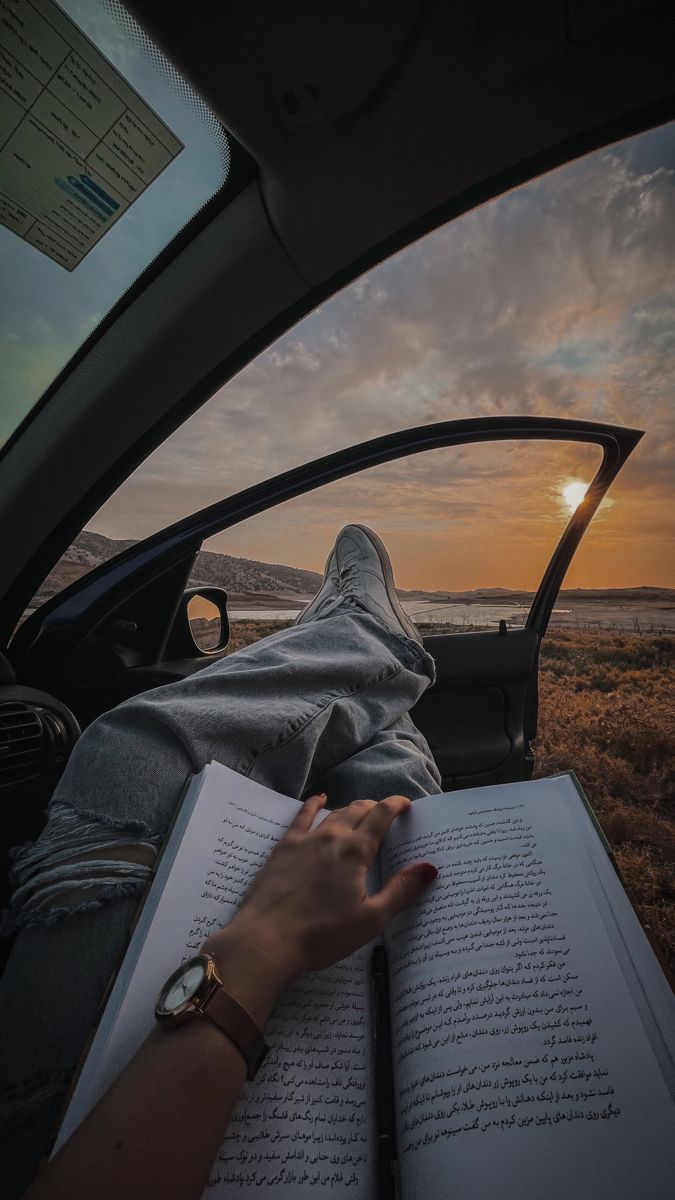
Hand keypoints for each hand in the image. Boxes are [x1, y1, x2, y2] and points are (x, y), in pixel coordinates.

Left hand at [206, 793, 437, 983]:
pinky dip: (313, 804)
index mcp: (355, 852)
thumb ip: (401, 891)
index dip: (395, 806)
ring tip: (360, 810)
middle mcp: (332, 837)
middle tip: (386, 812)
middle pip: (358, 811)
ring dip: (350, 808)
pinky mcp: (283, 848)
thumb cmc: (322, 934)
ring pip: (333, 813)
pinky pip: (301, 817)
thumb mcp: (370, 920)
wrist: (267, 939)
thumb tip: (429, 868)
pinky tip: (318, 799)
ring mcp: (304, 840)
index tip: (406, 804)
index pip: (381, 817)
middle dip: (375, 807)